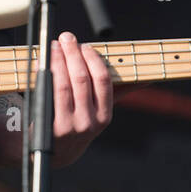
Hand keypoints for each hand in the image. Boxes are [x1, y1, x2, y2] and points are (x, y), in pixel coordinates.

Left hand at [50, 31, 112, 166]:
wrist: (55, 153)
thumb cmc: (79, 124)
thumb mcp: (100, 113)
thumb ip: (120, 94)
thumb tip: (149, 79)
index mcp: (105, 116)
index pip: (103, 80)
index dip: (93, 59)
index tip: (84, 45)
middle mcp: (89, 122)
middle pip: (81, 79)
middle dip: (73, 53)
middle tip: (66, 37)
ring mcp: (69, 126)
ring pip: (63, 84)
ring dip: (57, 60)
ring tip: (54, 46)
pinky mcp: (51, 127)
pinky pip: (47, 94)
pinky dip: (43, 74)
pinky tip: (42, 63)